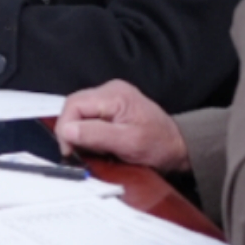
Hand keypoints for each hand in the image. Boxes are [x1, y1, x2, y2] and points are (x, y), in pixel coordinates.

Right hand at [55, 79, 189, 173]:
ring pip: (79, 113)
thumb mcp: (128, 143)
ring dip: (80, 133)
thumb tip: (67, 131)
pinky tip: (97, 144)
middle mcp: (110, 90)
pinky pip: (88, 117)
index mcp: (115, 95)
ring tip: (92, 149)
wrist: (178, 147)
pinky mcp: (110, 107)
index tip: (69, 150)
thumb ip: (96, 135)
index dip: (66, 128)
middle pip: (74, 107)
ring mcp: (110, 98)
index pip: (74, 104)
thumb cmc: (160, 145)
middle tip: (78, 153)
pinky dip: (87, 133)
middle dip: (72, 131)